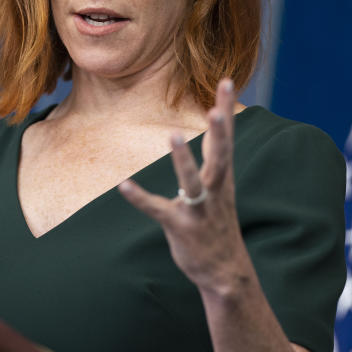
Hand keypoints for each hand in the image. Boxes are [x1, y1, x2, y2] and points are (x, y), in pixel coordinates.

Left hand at [118, 78, 252, 295]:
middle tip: (216, 108)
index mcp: (223, 177)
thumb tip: (217, 126)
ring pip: (193, 181)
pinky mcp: (181, 226)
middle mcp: (216, 190)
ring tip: (173, 135)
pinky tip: (124, 186)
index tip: (227, 79)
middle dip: (219, 133)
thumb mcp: (222, 187)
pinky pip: (158, 209)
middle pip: (220, 156)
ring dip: (183, 160)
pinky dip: (141, 198)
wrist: (226, 271)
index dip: (226, 108)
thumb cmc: (219, 224)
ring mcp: (199, 209)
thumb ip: (216, 156)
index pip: (226, 137)